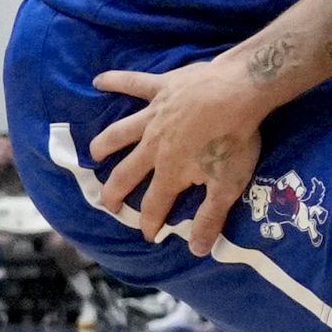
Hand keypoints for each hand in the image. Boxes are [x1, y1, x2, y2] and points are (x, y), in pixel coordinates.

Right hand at [85, 57, 269, 246]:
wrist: (237, 91)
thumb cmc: (234, 139)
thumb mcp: (228, 186)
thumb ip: (210, 218)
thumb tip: (196, 251)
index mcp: (170, 172)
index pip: (154, 205)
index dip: (150, 223)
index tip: (148, 236)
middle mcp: (153, 147)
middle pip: (126, 173)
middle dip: (115, 192)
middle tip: (108, 203)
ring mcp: (153, 117)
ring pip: (119, 133)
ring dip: (105, 144)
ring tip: (95, 153)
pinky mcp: (160, 88)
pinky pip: (132, 83)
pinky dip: (114, 81)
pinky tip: (98, 80)